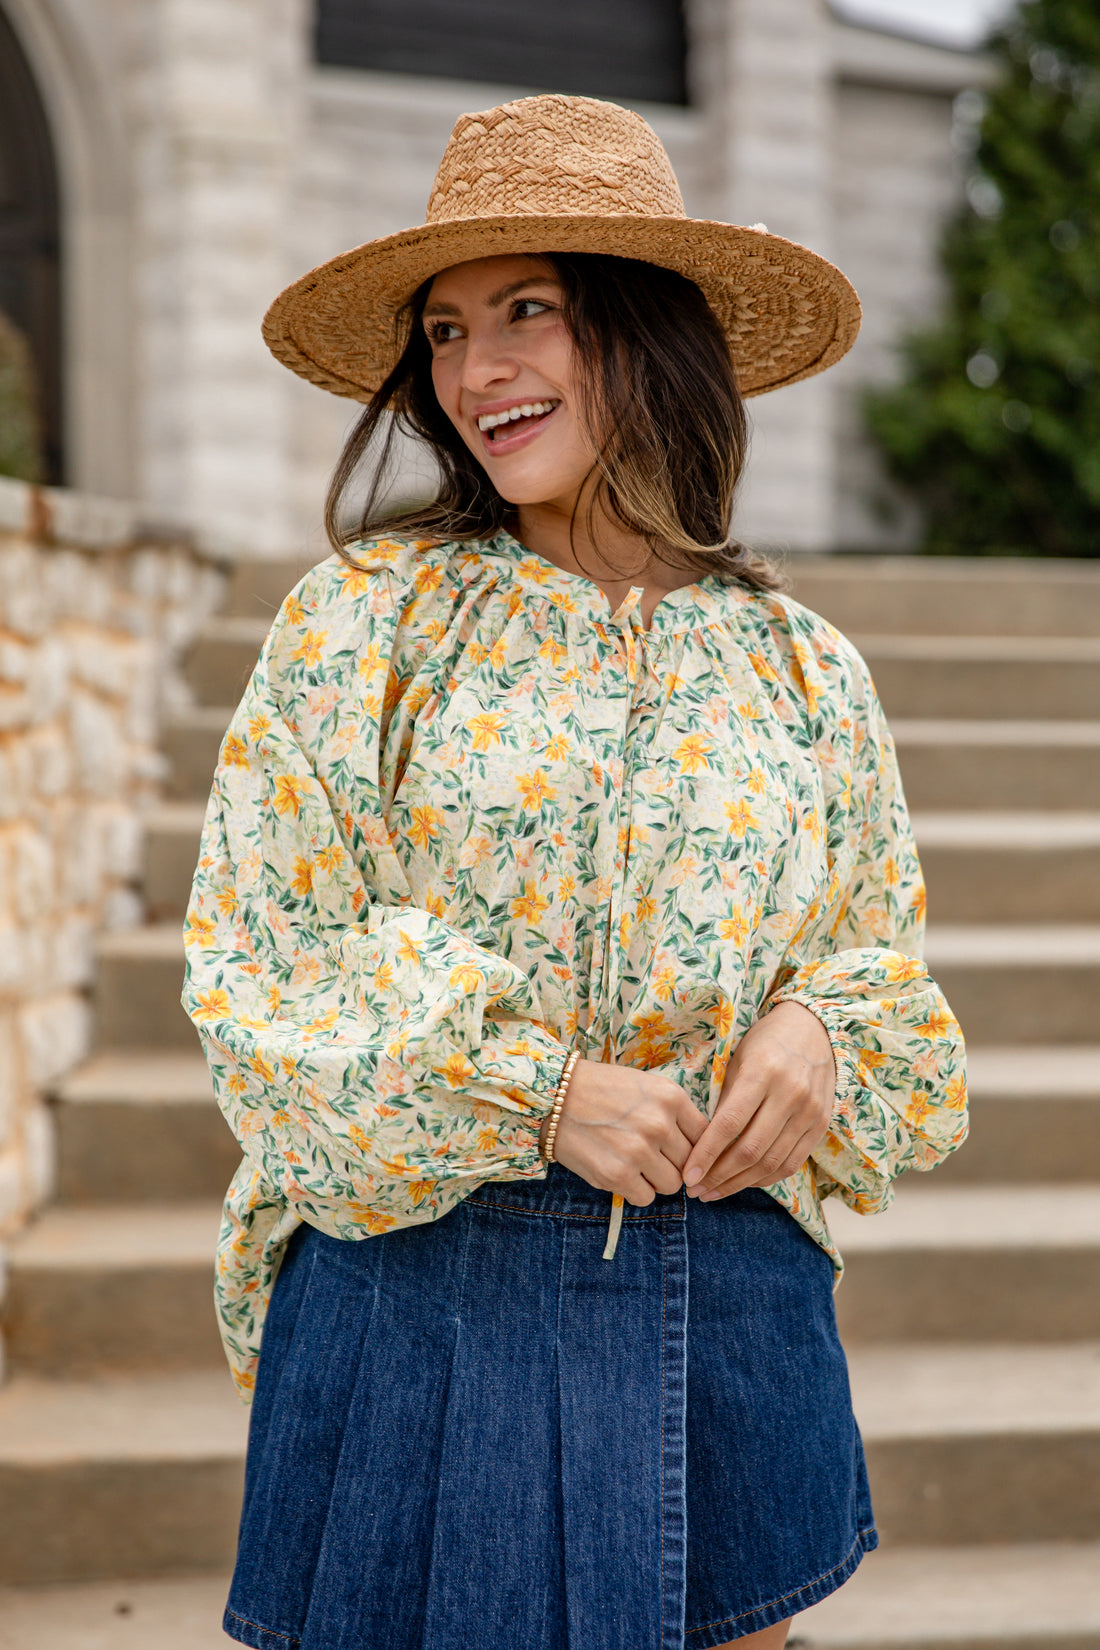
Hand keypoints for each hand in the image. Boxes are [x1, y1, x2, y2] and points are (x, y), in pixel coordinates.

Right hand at [541, 1059, 706, 1205]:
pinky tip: (621, 1172)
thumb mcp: (647, 1086)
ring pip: (672, 1184)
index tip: (682, 1150)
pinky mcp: (618, 1175)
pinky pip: (645, 1198)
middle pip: (690, 1164)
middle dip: (674, 1163)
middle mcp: (660, 1124)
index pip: (705, 1136)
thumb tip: (700, 1148)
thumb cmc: (602, 1090)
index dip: (696, 1147)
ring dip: (656, 1179)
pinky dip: (635, 1190)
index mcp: (671, 1097)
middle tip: (653, 1156)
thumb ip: (675, 1113)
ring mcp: (639, 1151)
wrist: (554, 1096)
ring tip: (636, 1164)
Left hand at [682, 1001, 834, 1201]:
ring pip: (771, 1163)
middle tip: (696, 1191)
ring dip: (740, 1184)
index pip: (729, 1124)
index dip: (707, 1154)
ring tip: (714, 1192)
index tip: (688, 1175)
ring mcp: (809, 1112)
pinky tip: (744, 1182)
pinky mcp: (821, 1125)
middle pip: (750, 1150)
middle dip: (719, 1176)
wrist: (815, 1029)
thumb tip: (702, 1143)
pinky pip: (791, 1163)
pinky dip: (765, 1178)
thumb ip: (725, 1099)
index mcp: (762, 1073)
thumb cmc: (766, 1042)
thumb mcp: (738, 1060)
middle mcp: (790, 1095)